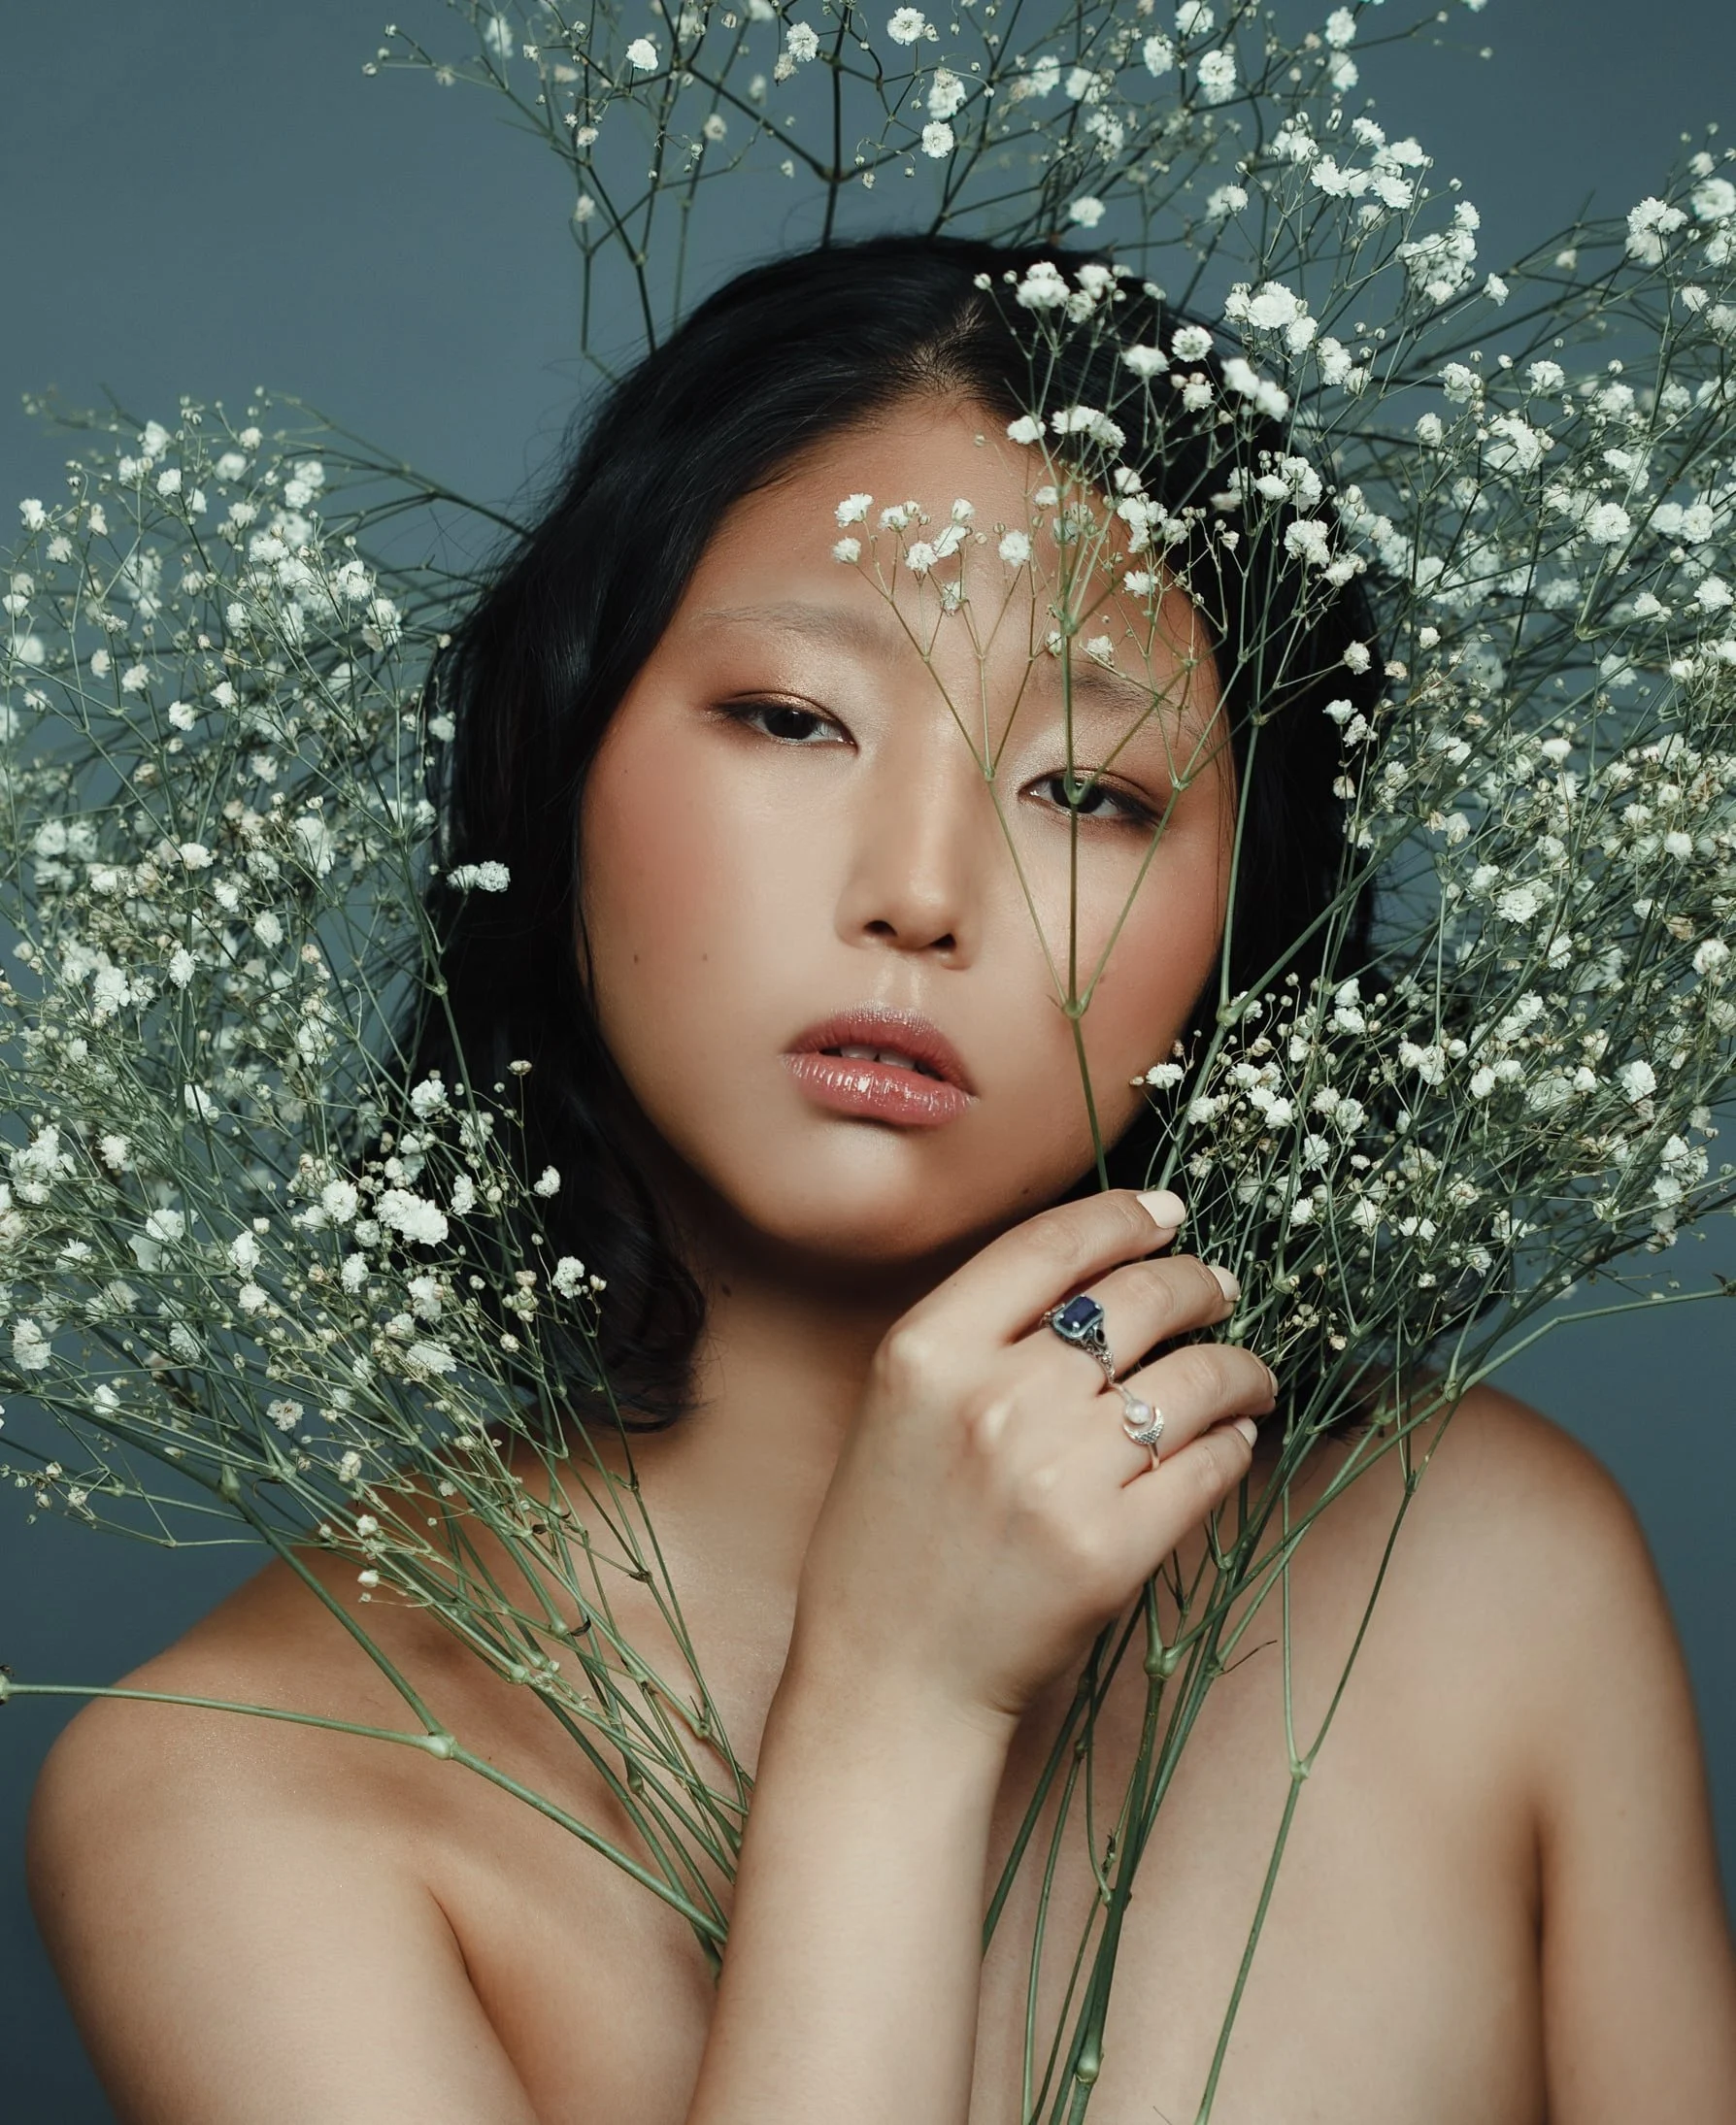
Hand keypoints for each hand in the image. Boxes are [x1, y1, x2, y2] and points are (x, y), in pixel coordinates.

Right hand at [788, 1188, 1275, 1734]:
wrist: (891, 1678)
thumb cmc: (892, 1538)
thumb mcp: (901, 1408)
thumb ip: (979, 1335)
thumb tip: (1103, 1272)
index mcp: (926, 1352)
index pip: (1050, 1246)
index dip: (1124, 1217)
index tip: (1166, 1212)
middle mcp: (992, 1401)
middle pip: (1134, 1300)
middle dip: (1196, 1283)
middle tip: (1218, 1288)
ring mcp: (1056, 1477)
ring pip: (1190, 1380)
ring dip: (1236, 1367)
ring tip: (1244, 1375)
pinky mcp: (1111, 1549)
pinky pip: (1208, 1464)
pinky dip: (1233, 1441)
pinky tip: (1231, 1437)